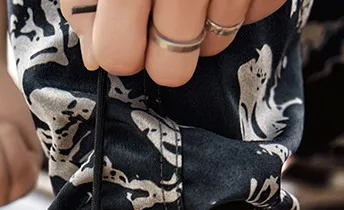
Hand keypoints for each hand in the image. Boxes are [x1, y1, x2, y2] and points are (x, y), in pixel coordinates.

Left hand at [61, 0, 287, 86]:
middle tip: (162, 24)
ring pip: (215, 44)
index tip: (124, 33)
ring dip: (205, 26)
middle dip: (163, 56)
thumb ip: (86, 2)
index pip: (118, 55)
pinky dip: (243, 1)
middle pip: (170, 69)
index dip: (119, 51)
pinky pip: (257, 10)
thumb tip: (98, 57)